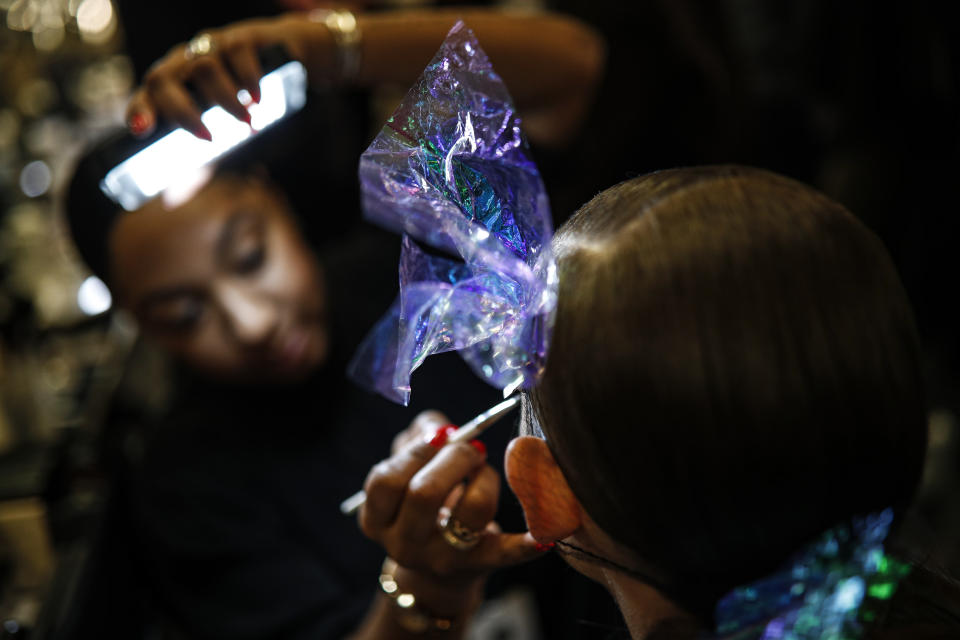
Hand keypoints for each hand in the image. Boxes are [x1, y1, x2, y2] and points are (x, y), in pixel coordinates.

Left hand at [125, 14, 314, 139]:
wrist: (287, 53)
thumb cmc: (244, 95)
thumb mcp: (223, 121)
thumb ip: (204, 149)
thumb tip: (182, 195)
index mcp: (172, 85)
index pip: (146, 96)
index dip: (141, 112)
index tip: (142, 132)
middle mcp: (182, 63)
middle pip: (164, 79)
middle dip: (184, 113)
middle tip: (209, 139)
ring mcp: (209, 47)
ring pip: (204, 69)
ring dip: (226, 101)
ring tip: (247, 122)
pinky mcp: (238, 37)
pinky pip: (236, 54)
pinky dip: (248, 80)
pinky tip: (258, 99)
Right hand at [358, 411, 539, 616]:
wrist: (437, 572)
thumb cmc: (420, 505)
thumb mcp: (406, 473)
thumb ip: (416, 437)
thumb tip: (439, 426)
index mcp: (377, 519)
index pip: (386, 481)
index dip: (415, 451)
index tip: (440, 436)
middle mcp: (403, 544)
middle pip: (424, 494)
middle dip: (454, 458)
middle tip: (472, 448)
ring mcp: (440, 559)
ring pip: (470, 512)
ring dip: (484, 479)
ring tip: (483, 471)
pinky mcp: (478, 567)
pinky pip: (504, 553)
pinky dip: (525, 544)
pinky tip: (544, 537)